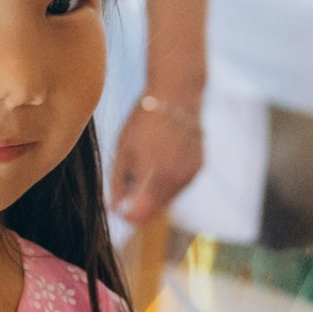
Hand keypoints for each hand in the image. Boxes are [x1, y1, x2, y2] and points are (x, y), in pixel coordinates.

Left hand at [109, 91, 202, 227]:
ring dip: (154, 192)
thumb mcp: (122, 151)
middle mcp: (175, 180)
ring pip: (168, 199)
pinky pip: (179, 186)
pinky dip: (168, 181)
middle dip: (139, 205)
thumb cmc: (142, 121)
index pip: (140, 215)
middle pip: (154, 210)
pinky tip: (161, 158)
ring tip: (145, 162)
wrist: (176, 95)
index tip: (118, 208)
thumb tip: (114, 209)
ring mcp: (190, 175)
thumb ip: (117, 184)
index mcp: (154, 176)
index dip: (127, 216)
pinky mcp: (198, 168)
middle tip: (127, 186)